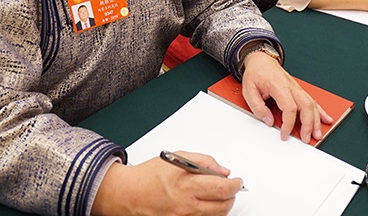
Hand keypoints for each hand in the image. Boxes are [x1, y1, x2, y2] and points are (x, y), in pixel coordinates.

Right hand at [92, 154, 240, 214]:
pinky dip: (208, 213)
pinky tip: (203, 204)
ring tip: (215, 196)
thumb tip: (222, 170)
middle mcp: (185, 203)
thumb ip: (203, 161)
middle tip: (231, 189)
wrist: (129, 194)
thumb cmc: (150, 175)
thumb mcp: (177, 157)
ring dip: (221, 206)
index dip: (235, 185)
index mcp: (185, 182)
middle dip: (231, 196)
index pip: (222, 187)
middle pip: (223, 206)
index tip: (237, 181)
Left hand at [241, 53, 332, 142]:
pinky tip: (326, 119)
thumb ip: (257, 107)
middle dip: (308, 125)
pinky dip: (320, 111)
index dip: (289, 123)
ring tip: (317, 134)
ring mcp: (297, 88)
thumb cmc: (256, 72)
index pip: (289, 107)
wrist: (261, 60)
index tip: (284, 134)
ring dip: (316, 121)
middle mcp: (291, 87)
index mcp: (279, 86)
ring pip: (311, 104)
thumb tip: (268, 120)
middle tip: (306, 138)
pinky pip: (312, 101)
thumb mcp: (248, 89)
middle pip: (306, 106)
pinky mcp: (298, 90)